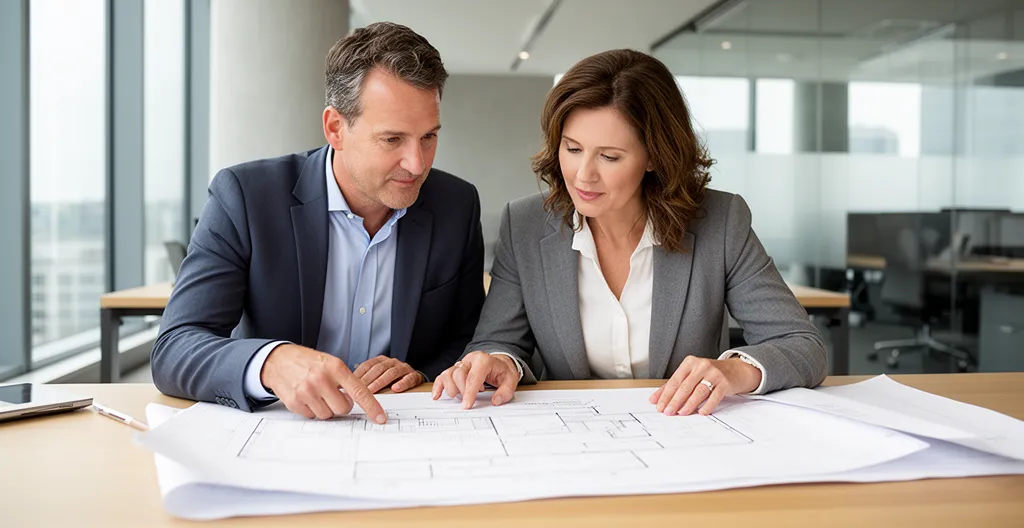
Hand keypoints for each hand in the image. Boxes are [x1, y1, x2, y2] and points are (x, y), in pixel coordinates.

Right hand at [260, 344, 386, 422]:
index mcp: (335, 367)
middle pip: (343, 408)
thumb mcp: (330, 363)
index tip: (381, 418)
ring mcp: (306, 391)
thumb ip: (346, 380)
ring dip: (325, 407)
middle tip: (332, 394)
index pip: (359, 392)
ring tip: (317, 393)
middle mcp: (321, 379)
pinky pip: (312, 416)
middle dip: (341, 404)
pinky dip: (311, 409)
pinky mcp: (294, 402)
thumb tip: (361, 400)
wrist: (279, 360)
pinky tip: (306, 396)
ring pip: (328, 415)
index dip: (372, 407)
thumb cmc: (308, 362)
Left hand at [352, 355, 424, 392]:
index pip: (367, 365)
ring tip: (372, 392)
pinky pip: (409, 378)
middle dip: (367, 380)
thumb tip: (346, 389)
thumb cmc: (392, 381)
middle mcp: (391, 362)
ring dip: (380, 382)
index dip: (358, 374)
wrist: (414, 379)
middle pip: (378, 369)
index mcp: (381, 361)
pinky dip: (402, 383)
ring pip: (391, 373)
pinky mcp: (414, 375)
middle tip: (357, 390)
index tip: (349, 384)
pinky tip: (396, 388)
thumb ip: (365, 381)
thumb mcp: (377, 378)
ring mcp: (403, 368)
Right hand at [431, 351, 519, 408]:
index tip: (467, 405)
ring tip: (456, 396)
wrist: (499, 363)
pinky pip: (443, 376)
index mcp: (483, 360)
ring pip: (448, 374)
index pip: (473, 376)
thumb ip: (505, 391)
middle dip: (461, 391)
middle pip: (458, 374)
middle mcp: (470, 360)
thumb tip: (496, 400)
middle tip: (467, 401)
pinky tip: (437, 395)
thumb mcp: (511, 380)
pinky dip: (438, 386)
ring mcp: (461, 364)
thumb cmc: (502, 371)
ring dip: (450, 388)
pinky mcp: (455, 369)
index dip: (469, 392)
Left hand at [649, 356, 760, 415]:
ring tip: (682, 413)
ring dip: (689, 404)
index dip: (665, 394)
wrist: (735, 370)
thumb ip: (674, 386)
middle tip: (668, 412)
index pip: (675, 380)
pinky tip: (701, 412)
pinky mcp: (725, 383)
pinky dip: (707, 405)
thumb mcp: (691, 375)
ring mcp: (714, 374)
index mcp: (690, 363)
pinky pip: (714, 396)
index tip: (659, 406)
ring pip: (699, 391)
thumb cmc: (709, 374)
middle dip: (675, 401)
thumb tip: (655, 399)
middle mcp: (702, 366)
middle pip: (685, 386)